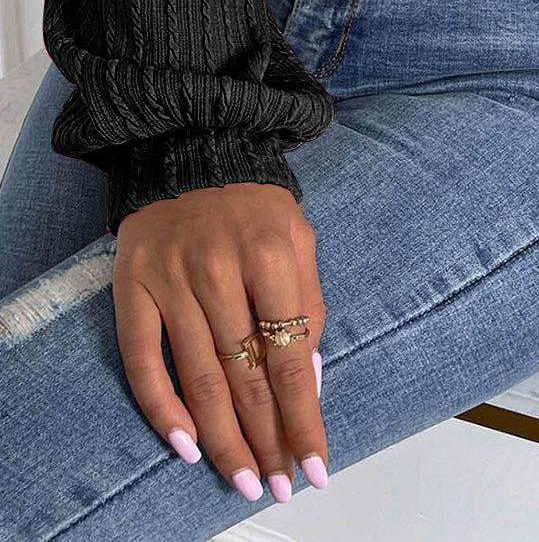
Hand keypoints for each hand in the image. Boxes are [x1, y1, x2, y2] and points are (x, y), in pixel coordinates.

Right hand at [112, 182, 327, 504]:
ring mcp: (171, 280)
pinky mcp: (132, 286)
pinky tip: (184, 445)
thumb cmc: (255, 206)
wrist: (192, 148)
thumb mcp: (299, 240)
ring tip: (241, 479)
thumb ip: (307, 306)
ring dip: (221, 440)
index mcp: (272, 255)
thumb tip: (310, 384)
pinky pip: (142, 361)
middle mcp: (219, 270)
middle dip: (265, 441)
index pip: (291, 358)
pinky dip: (161, 408)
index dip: (303, 419)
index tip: (313, 468)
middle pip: (245, 378)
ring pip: (199, 379)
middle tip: (277, 485)